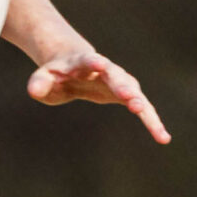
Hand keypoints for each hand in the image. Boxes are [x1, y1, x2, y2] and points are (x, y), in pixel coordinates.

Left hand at [25, 50, 170, 143]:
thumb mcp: (42, 79)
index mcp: (83, 62)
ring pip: (133, 91)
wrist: (73, 68)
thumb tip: (34, 90)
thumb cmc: (56, 75)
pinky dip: (152, 122)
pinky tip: (163, 137)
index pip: (89, 59)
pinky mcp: (128, 96)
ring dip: (140, 103)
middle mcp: (106, 69)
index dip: (93, 61)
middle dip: (122, 86)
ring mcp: (119, 81)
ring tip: (144, 114)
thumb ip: (39, 83)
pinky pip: (143, 110)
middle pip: (115, 75)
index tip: (100, 62)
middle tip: (130, 96)